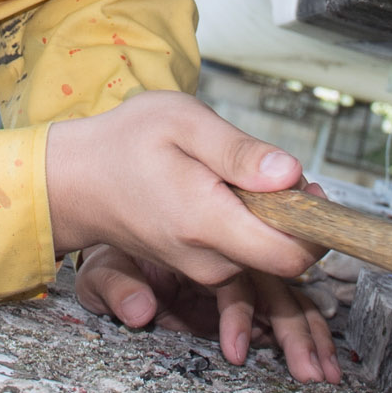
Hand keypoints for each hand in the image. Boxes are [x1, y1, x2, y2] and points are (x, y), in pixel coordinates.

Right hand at [43, 91, 319, 287]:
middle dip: (294, 218)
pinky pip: (244, 257)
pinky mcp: (199, 269)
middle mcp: (208, 260)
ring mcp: (202, 270)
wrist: (76, 182)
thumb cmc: (124, 143)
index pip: (290, 255)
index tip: (309, 189)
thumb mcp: (182, 122)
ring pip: (265, 257)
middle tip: (268, 171)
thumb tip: (291, 174)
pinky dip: (249, 229)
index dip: (315, 227)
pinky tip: (226, 195)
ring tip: (238, 178)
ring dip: (270, 222)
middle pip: (284, 257)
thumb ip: (239, 151)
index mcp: (207, 223)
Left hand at [75, 244, 341, 382]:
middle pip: (272, 286)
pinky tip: (318, 358)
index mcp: (198, 238)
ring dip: (306, 331)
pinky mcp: (239, 283)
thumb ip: (117, 285)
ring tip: (324, 373)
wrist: (111, 229)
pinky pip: (277, 303)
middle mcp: (225, 251)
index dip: (241, 311)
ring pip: (284, 295)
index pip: (231, 272)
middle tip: (310, 371)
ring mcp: (237, 267)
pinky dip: (300, 327)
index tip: (237, 349)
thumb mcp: (102, 266)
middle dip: (294, 331)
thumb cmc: (109, 252)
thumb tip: (139, 313)